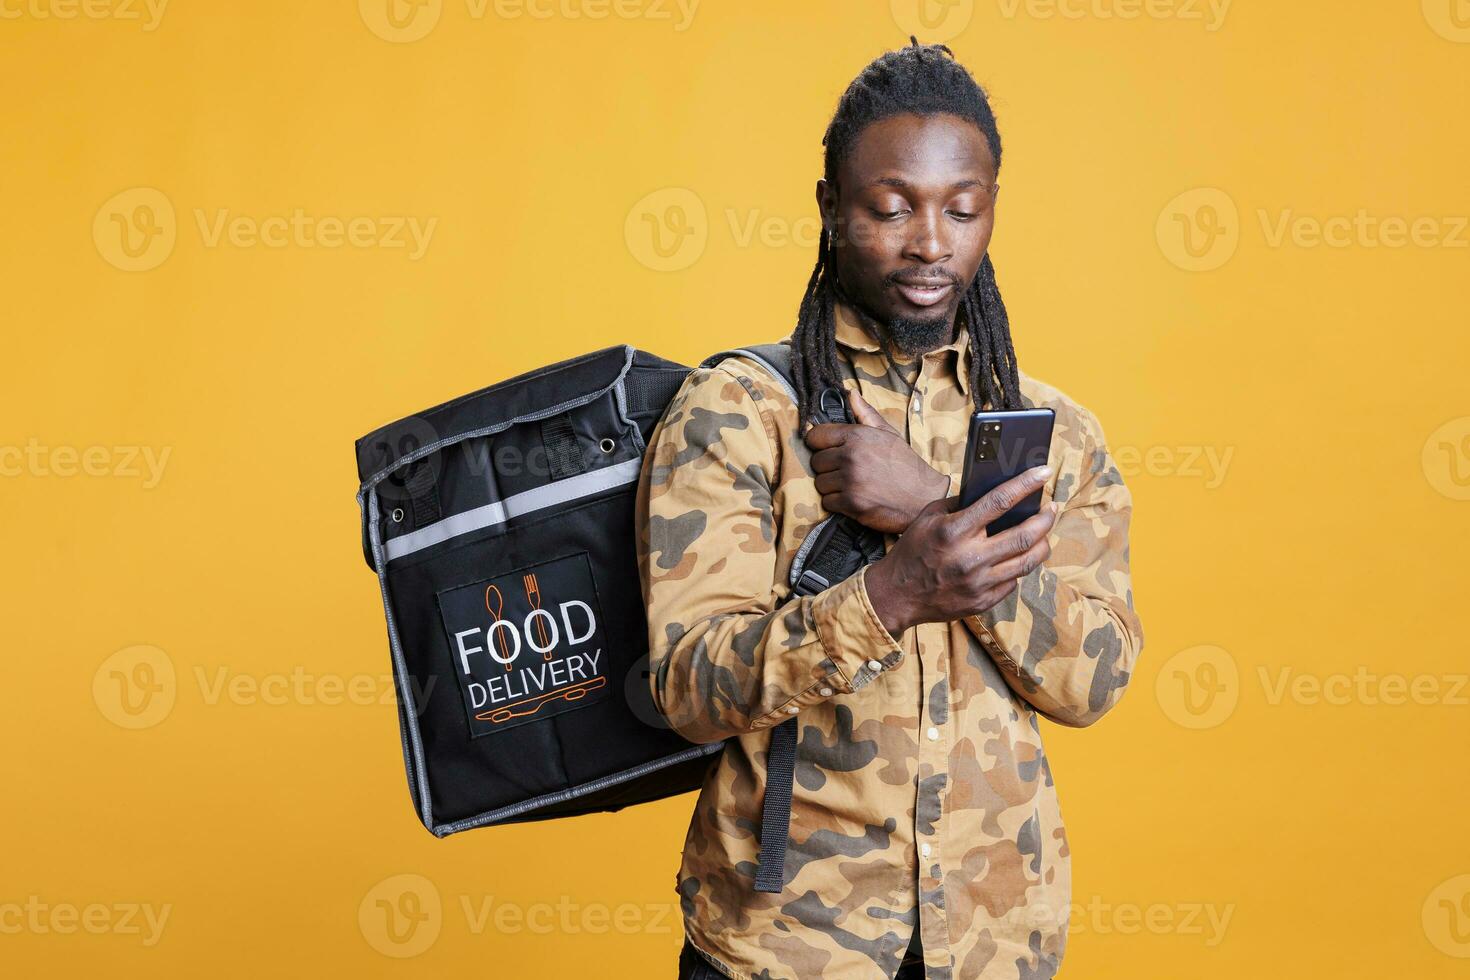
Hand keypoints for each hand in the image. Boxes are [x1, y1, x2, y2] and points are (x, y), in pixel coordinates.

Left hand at [803, 389, 950, 534]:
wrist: (923, 498)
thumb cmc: (905, 465)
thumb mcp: (888, 434)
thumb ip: (866, 414)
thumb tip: (850, 394)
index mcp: (857, 436)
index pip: (815, 435)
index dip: (820, 442)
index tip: (828, 448)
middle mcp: (850, 457)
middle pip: (816, 461)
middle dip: (828, 466)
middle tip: (846, 469)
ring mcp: (849, 481)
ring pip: (820, 483)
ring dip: (832, 485)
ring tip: (851, 484)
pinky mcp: (850, 504)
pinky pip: (828, 501)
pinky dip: (838, 503)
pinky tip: (854, 497)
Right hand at [863, 465, 1058, 636]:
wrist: (896, 595)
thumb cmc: (912, 551)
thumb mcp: (927, 518)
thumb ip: (958, 504)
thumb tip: (990, 491)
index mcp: (954, 531)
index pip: (999, 501)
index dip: (1026, 484)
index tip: (1044, 472)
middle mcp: (969, 558)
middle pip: (1024, 535)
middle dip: (1045, 518)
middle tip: (1051, 508)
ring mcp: (979, 583)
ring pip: (1028, 561)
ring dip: (1043, 543)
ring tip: (1045, 531)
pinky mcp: (983, 601)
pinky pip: (1013, 581)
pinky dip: (1020, 565)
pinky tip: (1020, 555)